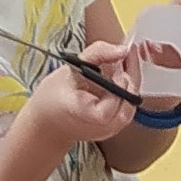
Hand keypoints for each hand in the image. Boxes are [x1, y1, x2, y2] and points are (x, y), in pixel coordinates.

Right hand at [22, 40, 142, 146]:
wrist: (48, 121)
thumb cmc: (54, 96)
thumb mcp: (72, 67)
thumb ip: (98, 54)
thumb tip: (123, 49)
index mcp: (83, 113)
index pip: (108, 109)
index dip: (117, 89)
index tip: (116, 69)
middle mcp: (99, 127)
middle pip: (126, 105)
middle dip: (129, 78)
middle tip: (126, 57)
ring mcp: (108, 131)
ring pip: (131, 106)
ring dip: (130, 83)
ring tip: (122, 66)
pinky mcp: (114, 130)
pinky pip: (128, 109)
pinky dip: (127, 91)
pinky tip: (120, 77)